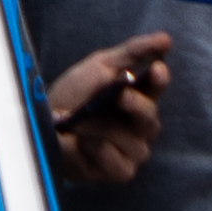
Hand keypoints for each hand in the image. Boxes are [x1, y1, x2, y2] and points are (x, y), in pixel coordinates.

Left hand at [40, 33, 169, 189]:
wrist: (45, 122)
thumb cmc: (74, 94)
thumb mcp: (100, 66)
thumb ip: (133, 52)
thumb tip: (166, 39)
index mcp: (139, 96)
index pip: (157, 86)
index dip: (159, 79)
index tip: (157, 69)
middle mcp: (141, 125)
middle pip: (150, 117)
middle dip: (136, 105)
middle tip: (121, 95)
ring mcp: (133, 150)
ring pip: (132, 140)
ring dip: (101, 127)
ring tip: (77, 120)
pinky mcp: (121, 171)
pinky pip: (119, 161)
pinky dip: (97, 149)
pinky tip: (83, 142)